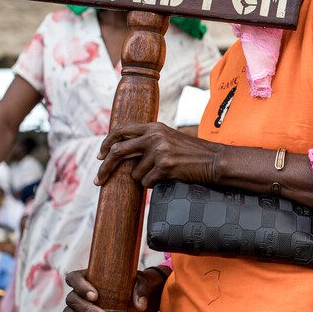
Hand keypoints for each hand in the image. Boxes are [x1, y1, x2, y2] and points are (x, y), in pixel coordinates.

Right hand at [62, 267, 168, 311]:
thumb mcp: (141, 283)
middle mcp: (80, 292)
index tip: (95, 296)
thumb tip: (140, 304)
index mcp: (90, 276)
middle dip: (87, 310)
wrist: (135, 301)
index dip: (81, 286)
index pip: (74, 278)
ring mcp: (78, 308)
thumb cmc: (135, 286)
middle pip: (73, 299)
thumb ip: (141, 290)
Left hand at [95, 122, 222, 187]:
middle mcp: (154, 136)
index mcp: (154, 127)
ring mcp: (159, 151)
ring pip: (135, 173)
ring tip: (163, 174)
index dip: (107, 143)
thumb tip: (121, 152)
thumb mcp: (169, 138)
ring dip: (144, 178)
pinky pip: (147, 182)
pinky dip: (154, 184)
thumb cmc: (191, 153)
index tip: (100, 155)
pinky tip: (168, 178)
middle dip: (105, 168)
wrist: (214, 161)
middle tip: (98, 181)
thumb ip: (148, 140)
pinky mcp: (165, 166)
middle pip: (118, 151)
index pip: (121, 130)